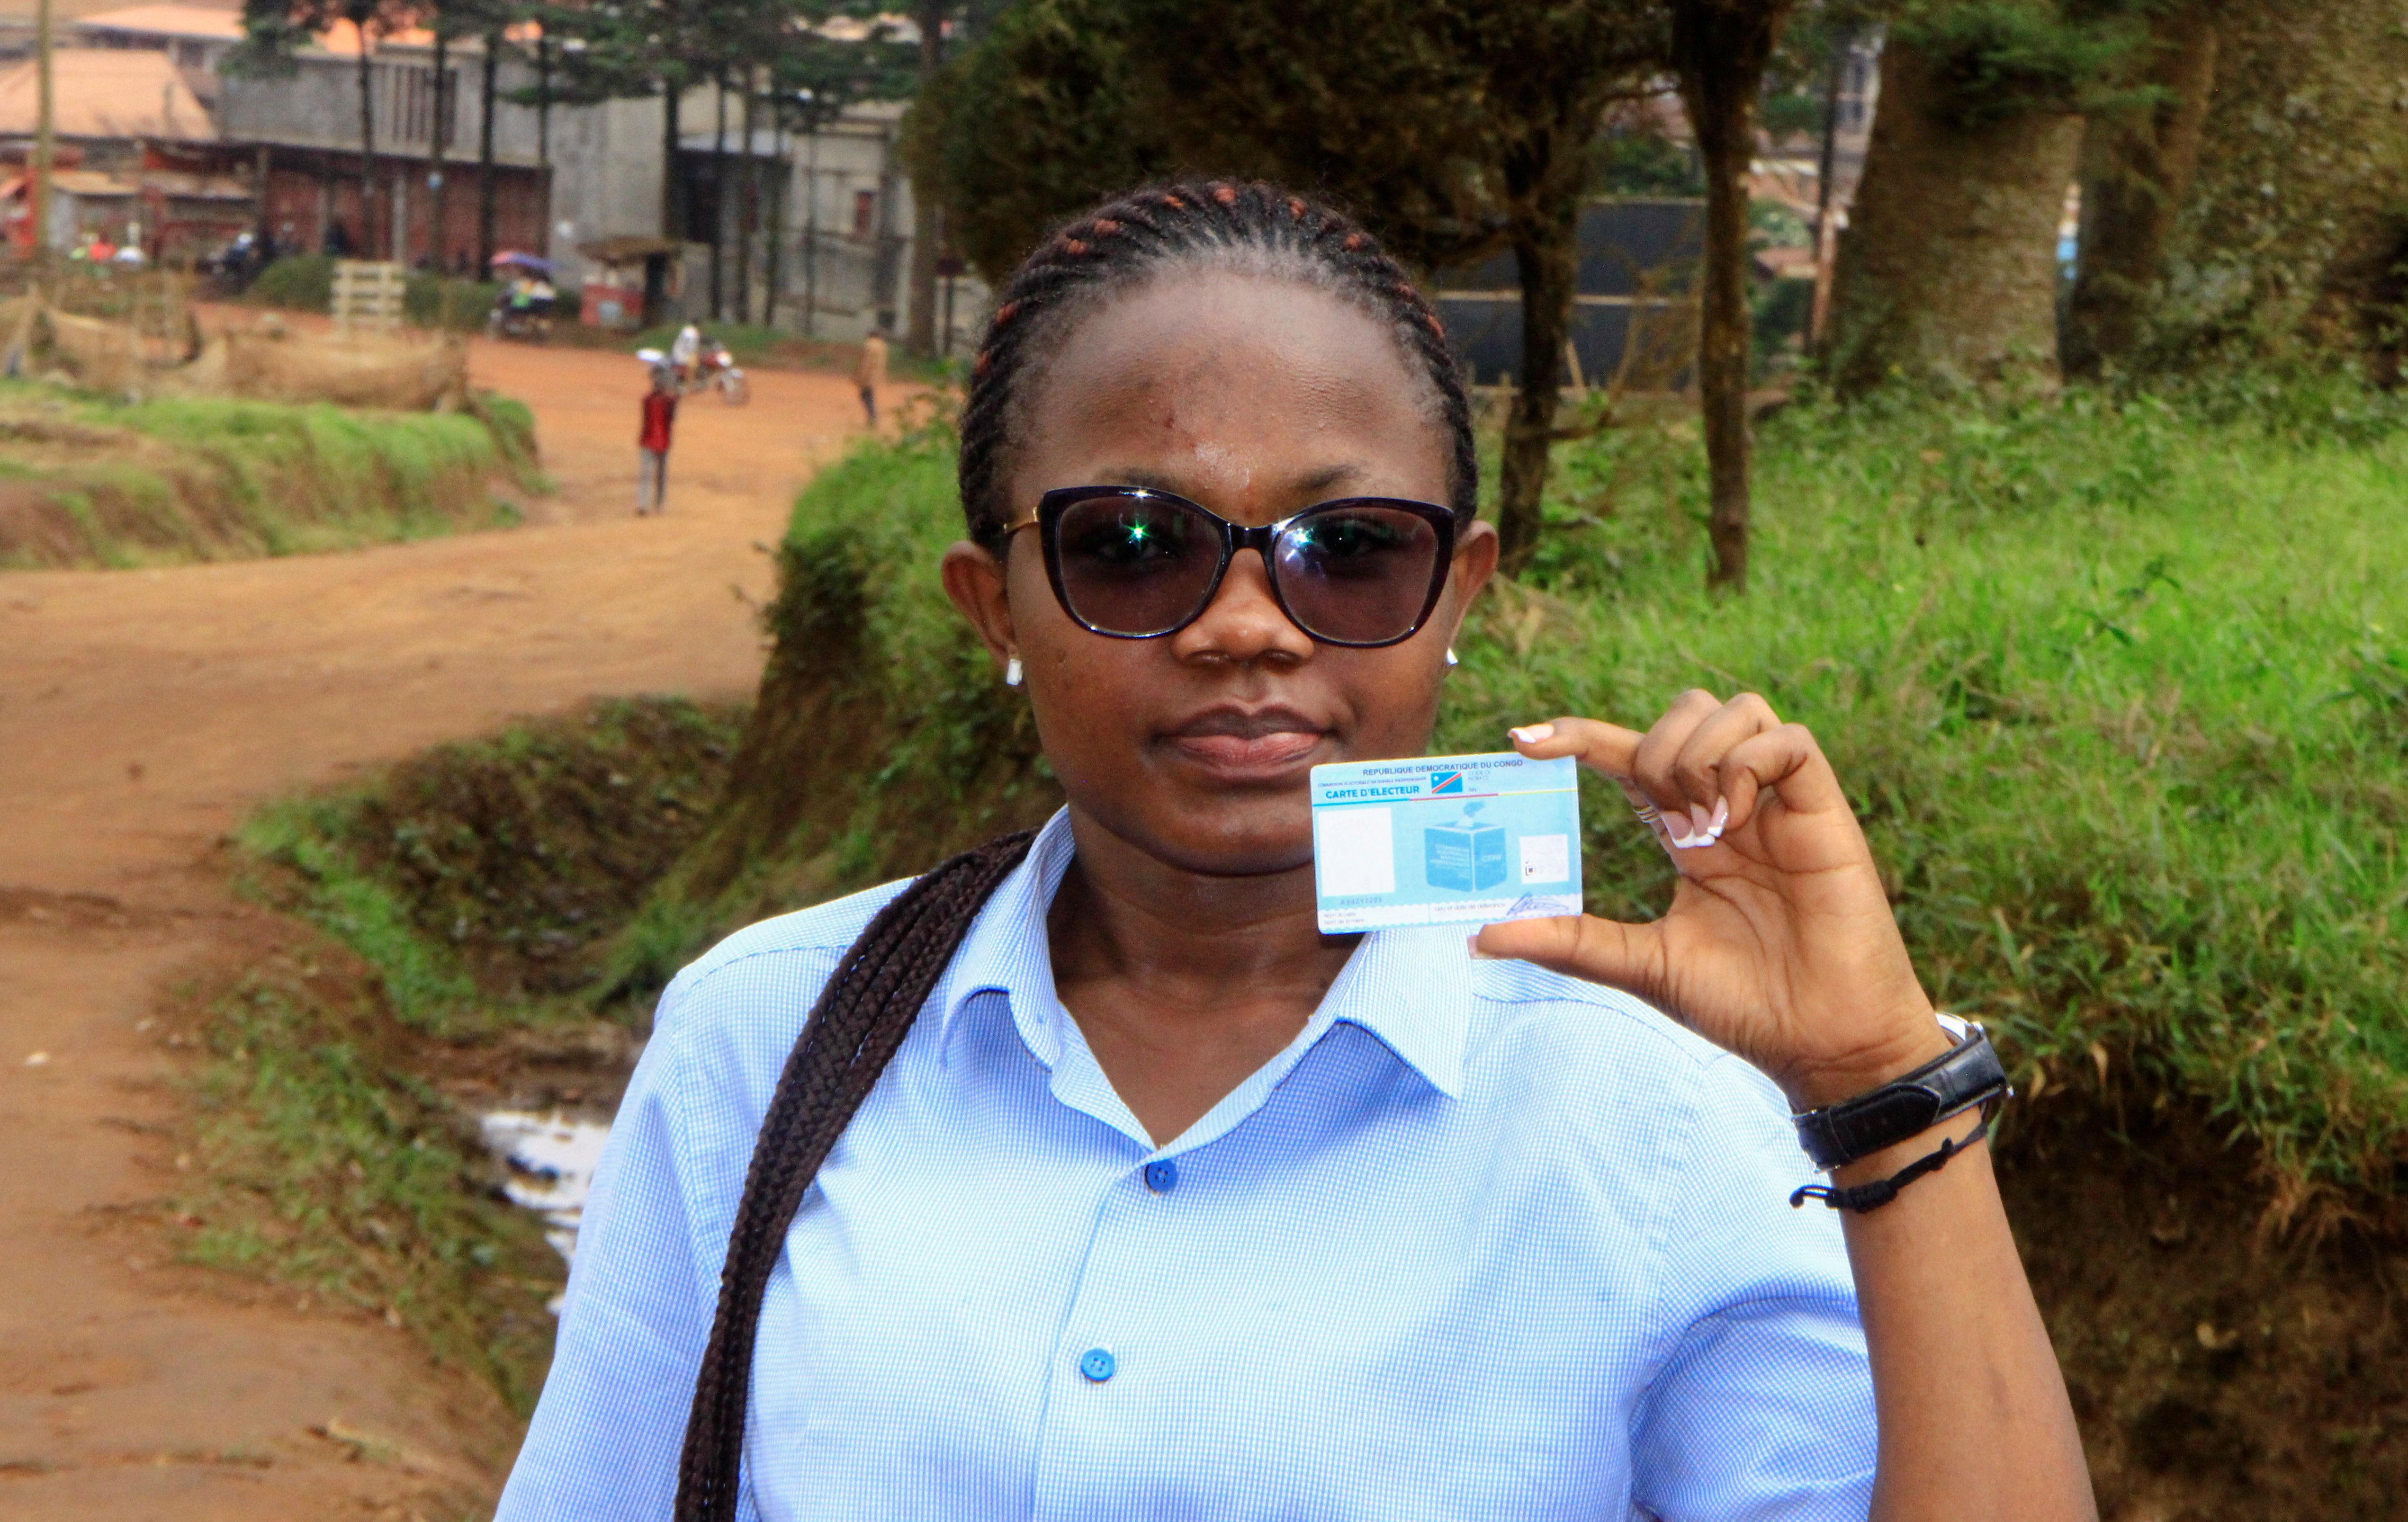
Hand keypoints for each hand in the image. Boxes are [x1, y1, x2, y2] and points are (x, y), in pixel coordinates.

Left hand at [1473, 692, 1950, 1109]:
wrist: (1824, 1041)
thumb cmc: (1744, 1005)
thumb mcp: (1642, 964)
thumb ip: (1570, 940)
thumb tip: (1480, 938)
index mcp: (1686, 834)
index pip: (1626, 759)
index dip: (1578, 736)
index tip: (1522, 741)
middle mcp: (1730, 806)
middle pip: (1684, 712)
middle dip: (1653, 749)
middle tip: (1667, 825)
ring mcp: (1778, 804)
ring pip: (1735, 709)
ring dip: (1700, 753)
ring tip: (1707, 822)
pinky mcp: (1824, 809)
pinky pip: (1788, 738)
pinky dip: (1750, 762)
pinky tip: (1739, 815)